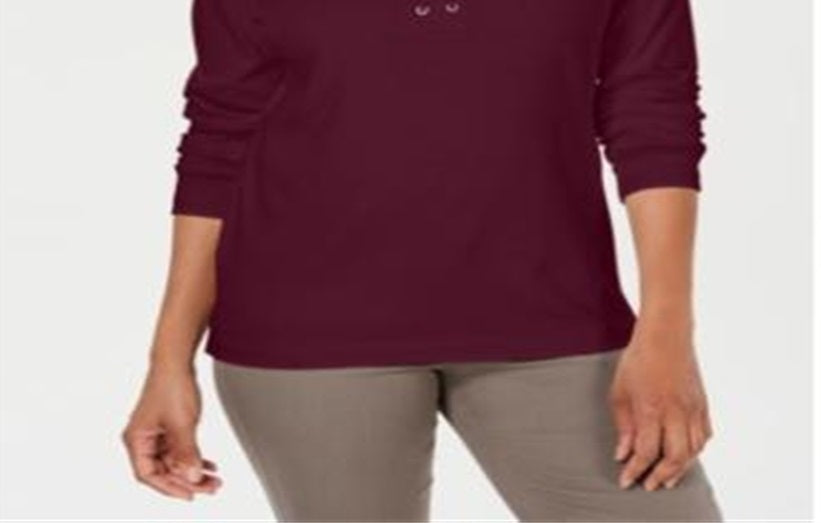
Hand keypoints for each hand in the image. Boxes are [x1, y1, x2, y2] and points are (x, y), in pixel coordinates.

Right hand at [122, 363, 221, 499]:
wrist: (177, 361)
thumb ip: (186, 453)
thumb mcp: (182, 423)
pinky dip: (194, 458)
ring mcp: (156, 434)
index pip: (148, 474)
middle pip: (163, 471)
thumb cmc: (171, 385)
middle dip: (188, 481)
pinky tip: (208, 465)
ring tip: (215, 480)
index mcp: (136, 440)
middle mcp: (143, 439)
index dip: (169, 488)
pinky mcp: (168, 428)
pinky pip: (179, 451)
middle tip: (211, 487)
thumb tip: (192, 477)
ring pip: (173, 463)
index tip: (190, 495)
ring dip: (194, 471)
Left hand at [609, 319, 712, 490]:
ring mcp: (693, 409)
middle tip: (648, 485)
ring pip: (693, 450)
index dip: (635, 470)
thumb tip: (623, 454)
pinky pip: (704, 436)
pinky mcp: (703, 404)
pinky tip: (684, 455)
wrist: (666, 336)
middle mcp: (676, 412)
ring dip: (680, 468)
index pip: (645, 451)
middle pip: (675, 457)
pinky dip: (695, 451)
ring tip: (665, 477)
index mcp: (652, 408)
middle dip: (661, 476)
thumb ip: (623, 426)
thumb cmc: (638, 360)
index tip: (627, 481)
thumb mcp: (620, 392)